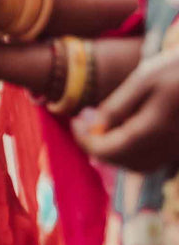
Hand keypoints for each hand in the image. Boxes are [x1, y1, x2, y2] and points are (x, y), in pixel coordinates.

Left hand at [74, 49, 178, 171]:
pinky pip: (154, 160)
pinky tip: (123, 131)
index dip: (86, 141)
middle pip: (123, 160)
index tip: (75, 123)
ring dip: (114, 153)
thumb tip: (95, 129)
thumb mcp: (144, 79)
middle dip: (97, 146)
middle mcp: (169, 145)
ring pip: (139, 165)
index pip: (110, 149)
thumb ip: (118, 107)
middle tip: (84, 124)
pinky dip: (133, 152)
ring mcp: (178, 148)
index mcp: (155, 128)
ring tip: (100, 128)